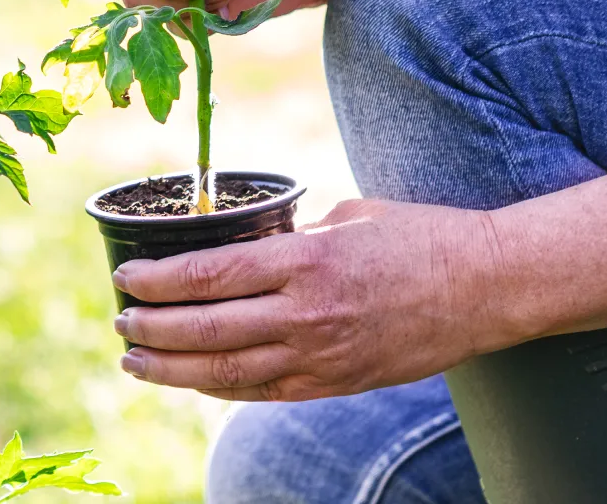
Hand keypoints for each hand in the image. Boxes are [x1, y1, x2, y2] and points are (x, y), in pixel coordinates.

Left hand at [110, 199, 534, 400]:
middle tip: (120, 321)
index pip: (209, 275)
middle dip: (151, 328)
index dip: (157, 282)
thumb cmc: (418, 237)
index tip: (125, 279)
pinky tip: (190, 378)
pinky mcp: (335, 383)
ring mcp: (320, 356)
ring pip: (224, 370)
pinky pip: (260, 390)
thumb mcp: (347, 216)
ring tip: (135, 359)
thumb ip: (291, 233)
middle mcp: (307, 313)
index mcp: (306, 259)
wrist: (486, 287)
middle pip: (205, 329)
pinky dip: (217, 386)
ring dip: (170, 368)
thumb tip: (240, 241)